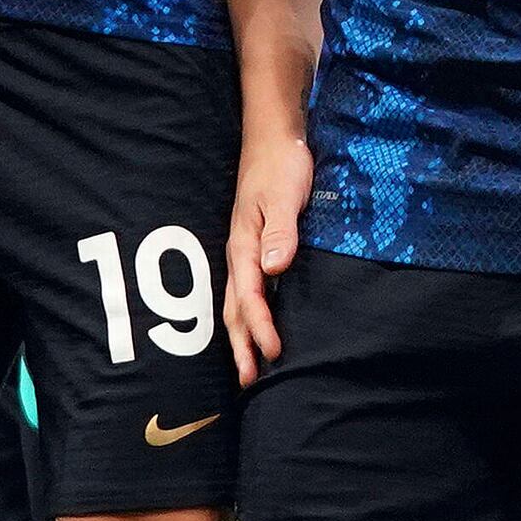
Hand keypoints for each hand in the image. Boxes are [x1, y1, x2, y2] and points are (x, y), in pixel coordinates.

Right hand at [222, 128, 310, 384]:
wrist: (274, 139)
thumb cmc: (281, 165)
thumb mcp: (285, 196)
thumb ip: (280, 232)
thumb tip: (273, 269)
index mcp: (244, 245)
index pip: (249, 297)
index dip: (260, 327)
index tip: (274, 353)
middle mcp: (240, 254)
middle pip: (234, 309)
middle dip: (241, 346)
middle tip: (249, 381)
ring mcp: (246, 252)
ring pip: (237, 303)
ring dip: (243, 335)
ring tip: (250, 367)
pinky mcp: (256, 247)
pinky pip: (249, 290)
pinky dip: (251, 315)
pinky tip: (260, 327)